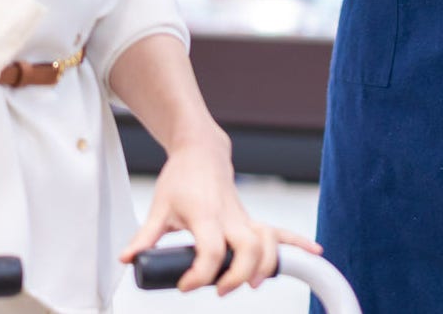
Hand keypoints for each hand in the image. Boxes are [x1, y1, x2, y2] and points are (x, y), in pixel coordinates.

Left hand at [119, 138, 321, 295]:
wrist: (202, 152)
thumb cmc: (181, 178)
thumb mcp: (158, 208)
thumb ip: (144, 237)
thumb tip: (127, 259)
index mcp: (205, 215)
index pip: (211, 250)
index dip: (200, 274)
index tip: (186, 285)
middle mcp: (229, 217)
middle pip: (247, 249)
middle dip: (240, 274)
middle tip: (222, 290)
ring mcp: (244, 218)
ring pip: (267, 242)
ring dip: (267, 265)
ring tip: (253, 284)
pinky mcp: (251, 221)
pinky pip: (279, 232)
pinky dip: (298, 242)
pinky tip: (314, 252)